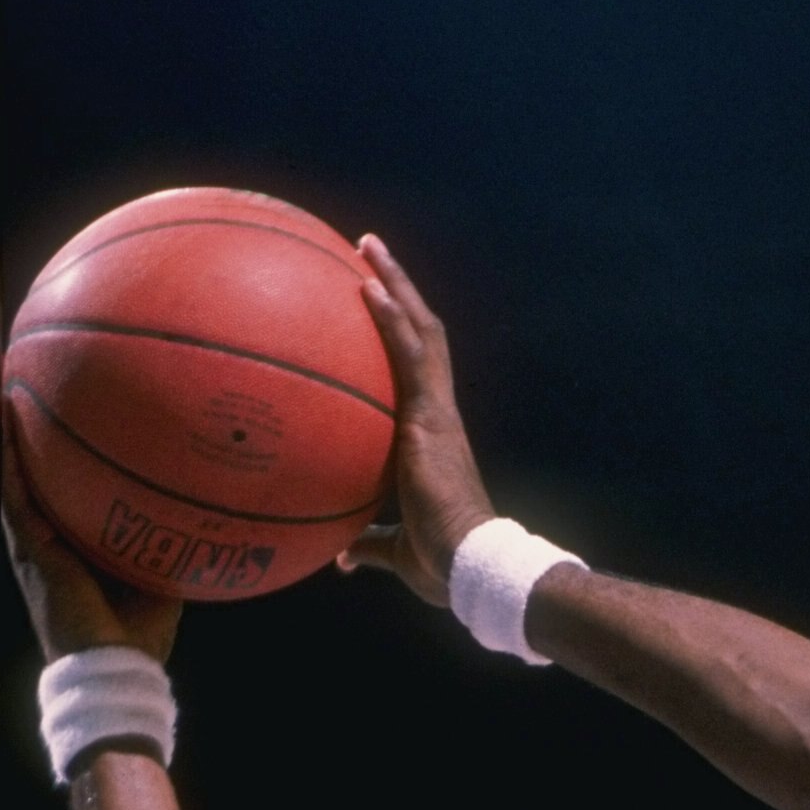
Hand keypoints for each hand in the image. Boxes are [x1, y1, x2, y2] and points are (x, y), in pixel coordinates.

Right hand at [0, 405, 181, 665]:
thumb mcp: (160, 583)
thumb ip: (168, 550)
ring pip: (14, 483)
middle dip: (24, 443)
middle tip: (22, 396)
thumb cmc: (139, 638)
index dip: (56, 466)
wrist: (115, 670)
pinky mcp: (33, 554)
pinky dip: (10, 465)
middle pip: (31, 483)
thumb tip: (197, 521)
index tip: (61, 426)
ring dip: (7, 443)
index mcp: (73, 553)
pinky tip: (7, 431)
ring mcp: (35, 549)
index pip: (61, 500)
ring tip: (4, 397)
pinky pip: (16, 500)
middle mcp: (48, 547)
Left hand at [338, 237, 495, 607]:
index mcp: (433, 436)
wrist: (467, 564)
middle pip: (421, 333)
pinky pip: (408, 355)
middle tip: (368, 250)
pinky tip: (364, 286)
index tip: (376, 300)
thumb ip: (367, 545)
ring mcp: (437, 410)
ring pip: (419, 330)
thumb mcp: (394, 549)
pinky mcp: (430, 417)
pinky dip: (389, 318)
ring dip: (394, 283)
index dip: (400, 332)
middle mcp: (439, 412)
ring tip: (366, 245)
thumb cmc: (439, 564)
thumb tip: (341, 558)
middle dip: (397, 289)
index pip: (417, 370)